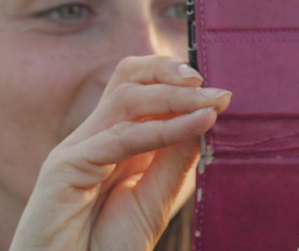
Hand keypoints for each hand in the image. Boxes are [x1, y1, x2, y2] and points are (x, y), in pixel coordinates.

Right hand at [10, 56, 230, 250]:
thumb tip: (207, 115)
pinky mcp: (66, 167)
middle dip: (175, 75)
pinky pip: (121, 137)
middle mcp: (96, 135)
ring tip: (214, 104)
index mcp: (116, 137)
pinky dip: (165, 129)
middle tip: (218, 90)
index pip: (142, 85)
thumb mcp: (158, 195)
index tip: (220, 91)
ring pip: (127, 99)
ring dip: (177, 97)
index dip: (179, 79)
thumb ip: (177, 157)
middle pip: (128, 77)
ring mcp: (78, 148)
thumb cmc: (111, 244)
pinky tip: (198, 124)